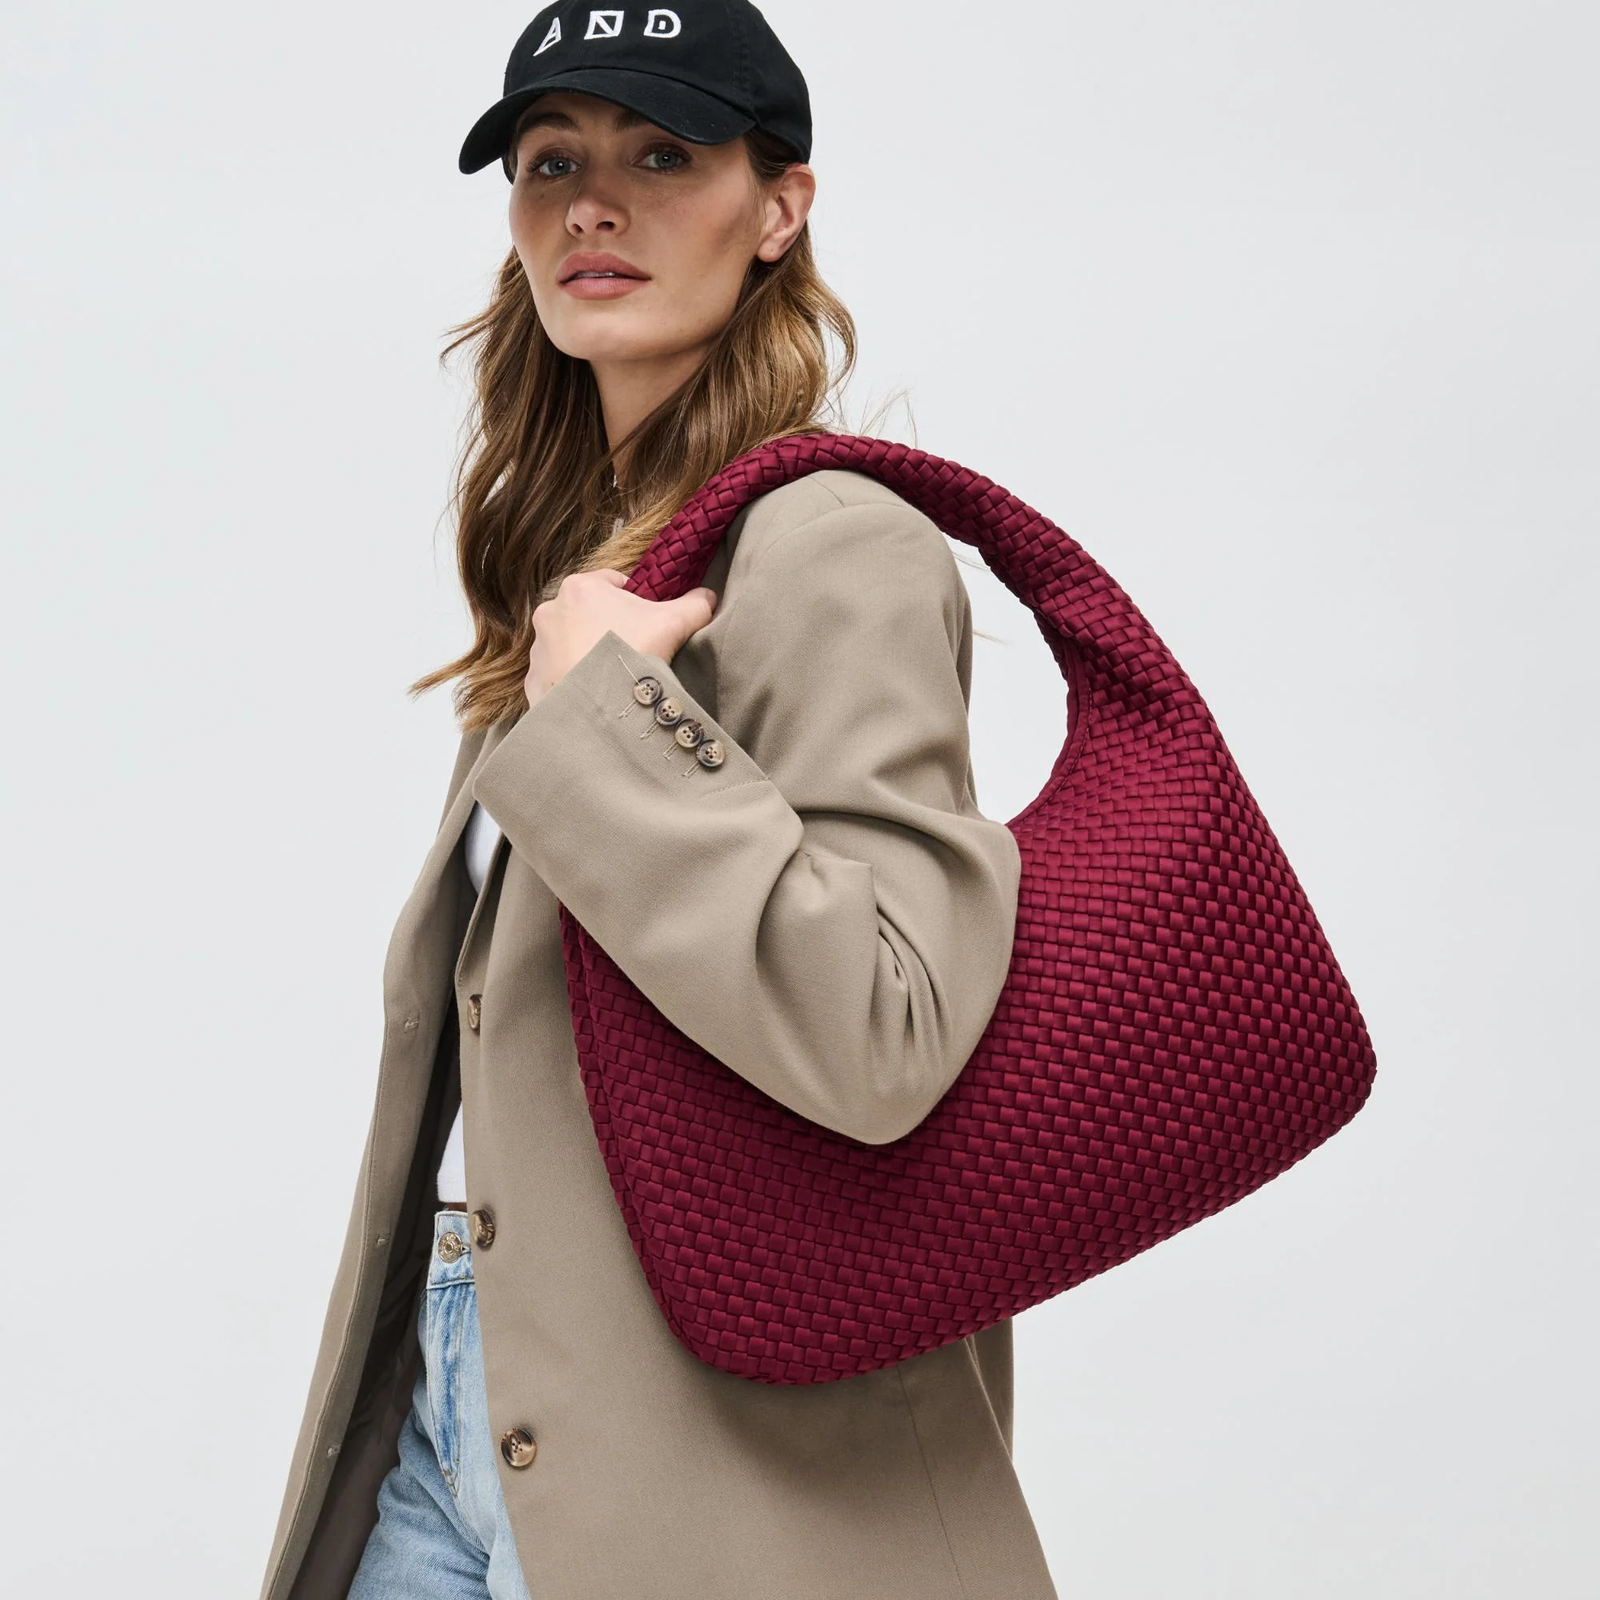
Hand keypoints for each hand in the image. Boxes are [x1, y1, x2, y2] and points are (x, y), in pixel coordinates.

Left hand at [524, 569, 716, 708]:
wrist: (599, 710)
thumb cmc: (630, 655)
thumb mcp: (674, 624)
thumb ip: (694, 604)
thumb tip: (708, 597)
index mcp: (580, 587)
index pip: (613, 583)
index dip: (635, 601)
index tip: (647, 622)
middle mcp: (551, 611)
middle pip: (590, 612)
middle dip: (610, 627)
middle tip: (634, 649)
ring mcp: (539, 646)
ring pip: (571, 643)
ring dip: (589, 653)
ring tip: (614, 674)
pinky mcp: (534, 679)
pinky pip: (558, 673)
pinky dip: (574, 679)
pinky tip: (595, 692)